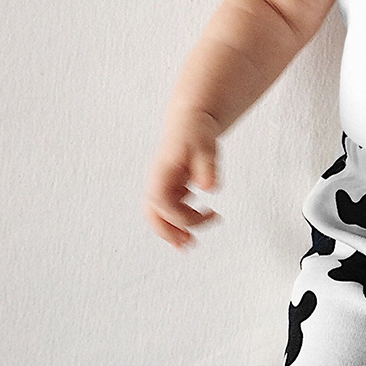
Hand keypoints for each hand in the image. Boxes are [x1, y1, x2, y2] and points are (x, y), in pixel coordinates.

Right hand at [144, 122, 220, 249]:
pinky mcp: (172, 187)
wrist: (192, 120)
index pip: (162, 202)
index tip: (202, 214)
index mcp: (161, 173)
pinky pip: (171, 209)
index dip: (178, 215)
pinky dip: (181, 220)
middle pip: (154, 214)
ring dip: (175, 229)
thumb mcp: (205, 146)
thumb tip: (211, 188)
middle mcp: (159, 181)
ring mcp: (164, 185)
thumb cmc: (196, 131)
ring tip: (193, 240)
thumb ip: (207, 167)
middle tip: (188, 244)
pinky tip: (198, 218)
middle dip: (168, 233)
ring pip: (161, 215)